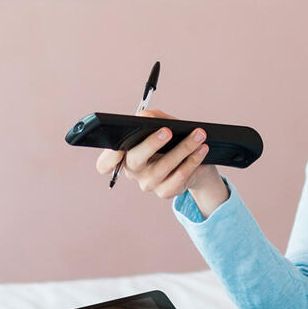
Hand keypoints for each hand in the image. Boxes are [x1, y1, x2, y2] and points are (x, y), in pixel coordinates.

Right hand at [95, 109, 228, 215]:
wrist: (195, 161)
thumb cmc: (172, 140)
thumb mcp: (162, 124)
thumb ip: (151, 117)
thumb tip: (144, 117)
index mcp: (124, 155)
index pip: (105, 163)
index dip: (108, 157)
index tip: (117, 147)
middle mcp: (133, 171)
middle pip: (134, 160)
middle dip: (151, 144)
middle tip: (167, 131)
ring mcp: (148, 183)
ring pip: (163, 167)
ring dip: (183, 148)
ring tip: (198, 135)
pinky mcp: (165, 191)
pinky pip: (180, 177)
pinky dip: (193, 160)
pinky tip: (202, 149)